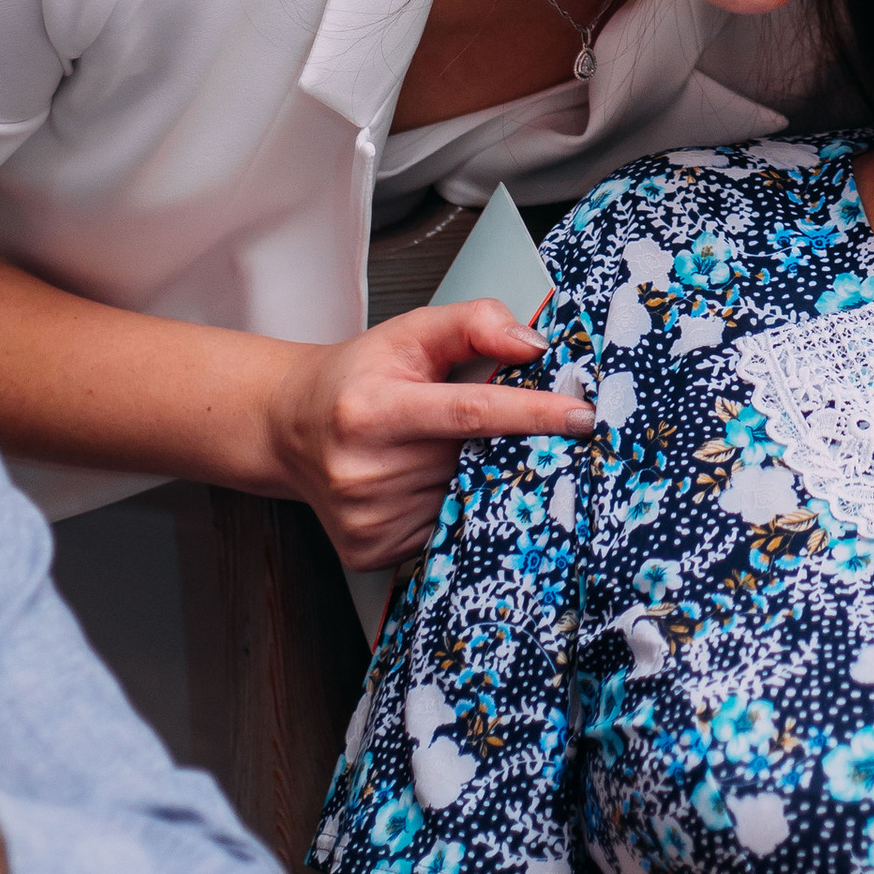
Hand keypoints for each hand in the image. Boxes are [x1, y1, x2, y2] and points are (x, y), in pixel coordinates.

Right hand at [264, 299, 596, 564]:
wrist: (290, 427)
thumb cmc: (357, 378)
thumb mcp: (410, 332)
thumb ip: (474, 323)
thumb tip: (532, 345)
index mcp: (372, 409)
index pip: (471, 412)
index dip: (533, 414)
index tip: (583, 416)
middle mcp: (365, 469)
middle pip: (474, 459)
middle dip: (510, 444)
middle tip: (518, 428)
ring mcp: (367, 517)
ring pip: (465, 498)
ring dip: (479, 476)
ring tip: (444, 450)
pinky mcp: (369, 549)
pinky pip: (443, 530)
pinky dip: (454, 506)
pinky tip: (427, 482)